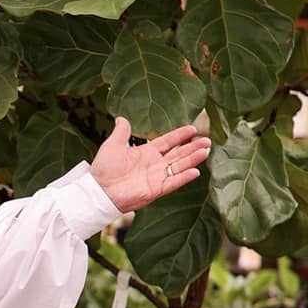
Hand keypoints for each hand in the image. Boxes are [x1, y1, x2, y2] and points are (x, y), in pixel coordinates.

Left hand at [91, 116, 210, 214]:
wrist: (99, 190)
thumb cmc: (104, 169)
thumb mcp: (113, 145)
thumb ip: (121, 132)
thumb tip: (121, 118)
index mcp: (146, 153)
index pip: (168, 142)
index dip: (180, 135)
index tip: (193, 129)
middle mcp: (154, 165)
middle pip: (178, 154)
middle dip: (193, 147)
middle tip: (208, 141)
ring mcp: (156, 178)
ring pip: (179, 166)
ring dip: (193, 159)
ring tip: (206, 151)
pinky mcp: (156, 190)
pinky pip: (173, 183)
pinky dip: (183, 178)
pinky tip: (195, 171)